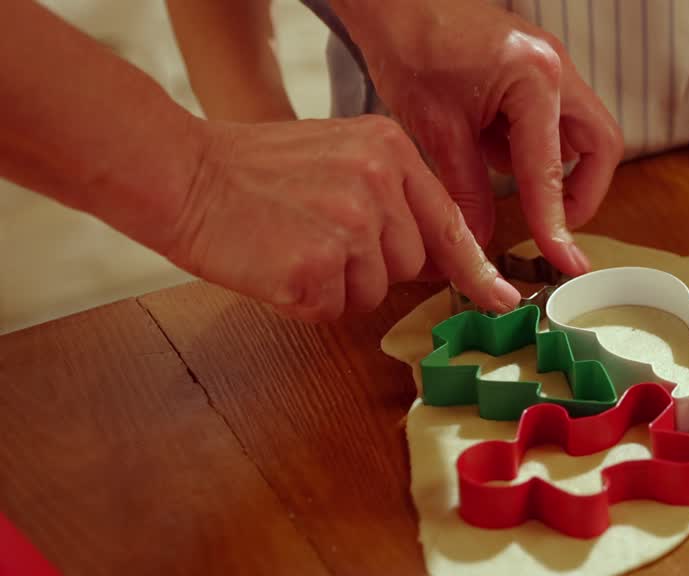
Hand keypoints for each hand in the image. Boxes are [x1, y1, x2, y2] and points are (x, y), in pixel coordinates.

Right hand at [167, 115, 524, 320]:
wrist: (180, 174)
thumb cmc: (251, 171)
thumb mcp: (337, 156)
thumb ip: (389, 196)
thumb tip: (433, 256)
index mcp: (388, 149)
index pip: (448, 221)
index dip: (475, 269)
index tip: (502, 299)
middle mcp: (378, 183)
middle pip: (410, 263)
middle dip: (371, 268)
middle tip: (316, 239)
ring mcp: (349, 226)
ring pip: (374, 292)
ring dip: (338, 287)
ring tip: (293, 247)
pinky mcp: (317, 266)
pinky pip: (334, 308)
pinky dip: (306, 301)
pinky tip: (277, 265)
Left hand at [332, 0, 622, 277]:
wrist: (399, 0)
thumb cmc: (413, 46)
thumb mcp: (436, 130)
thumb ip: (466, 191)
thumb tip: (482, 243)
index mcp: (536, 78)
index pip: (550, 170)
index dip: (555, 223)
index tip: (565, 261)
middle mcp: (558, 69)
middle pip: (601, 146)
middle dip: (582, 191)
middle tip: (553, 223)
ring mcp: (555, 66)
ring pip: (583, 134)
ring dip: (553, 165)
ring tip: (499, 169)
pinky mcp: (542, 69)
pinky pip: (556, 120)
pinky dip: (532, 144)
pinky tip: (490, 142)